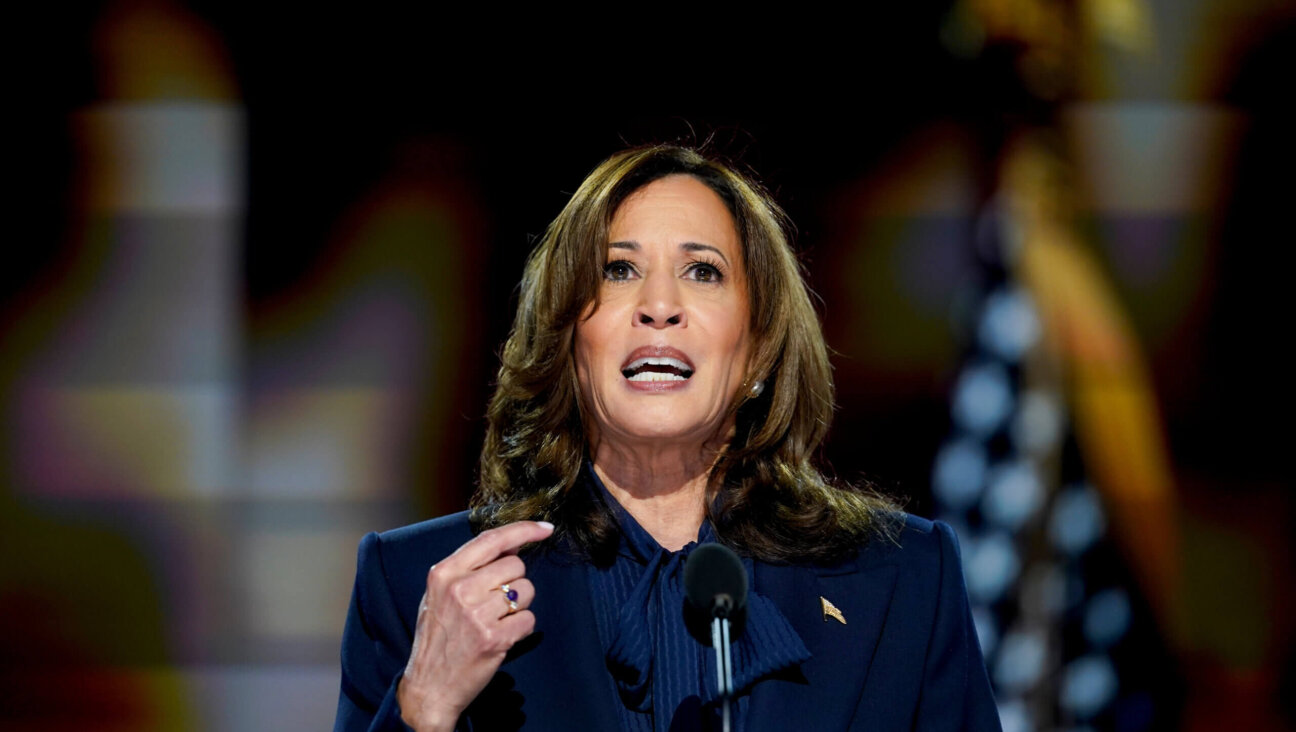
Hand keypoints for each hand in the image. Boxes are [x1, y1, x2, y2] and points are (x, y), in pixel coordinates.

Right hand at [396, 520, 554, 731]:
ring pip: (526, 591)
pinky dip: (520, 629)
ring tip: (495, 621)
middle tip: (495, 604)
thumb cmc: (438, 637)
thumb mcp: (441, 594)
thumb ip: (472, 567)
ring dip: (518, 606)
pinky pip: (528, 619)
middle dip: (514, 582)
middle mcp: (460, 589)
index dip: (523, 530)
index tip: (545, 528)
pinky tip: (501, 637)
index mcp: (444, 573)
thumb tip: (514, 545)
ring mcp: (477, 614)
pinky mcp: (494, 638)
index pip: (491, 539)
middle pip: (516, 565)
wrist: (428, 687)